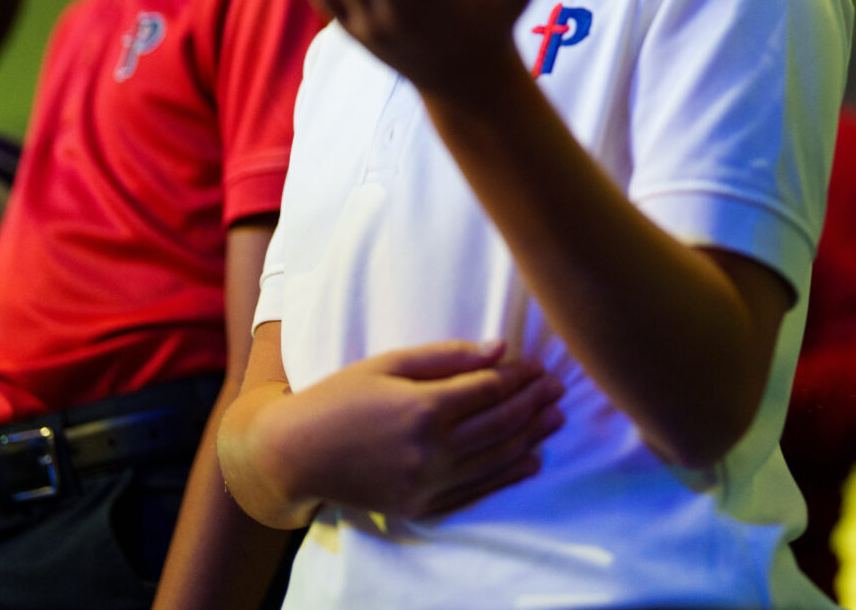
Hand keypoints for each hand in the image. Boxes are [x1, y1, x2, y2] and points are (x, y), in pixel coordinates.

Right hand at [252, 340, 563, 521]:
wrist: (296, 454)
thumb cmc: (339, 397)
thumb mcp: (389, 363)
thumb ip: (448, 356)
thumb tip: (500, 350)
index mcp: (423, 408)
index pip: (488, 390)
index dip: (519, 376)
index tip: (539, 365)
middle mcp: (430, 449)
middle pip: (499, 424)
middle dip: (533, 403)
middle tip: (559, 388)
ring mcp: (427, 482)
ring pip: (494, 458)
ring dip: (530, 437)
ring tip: (555, 418)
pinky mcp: (421, 505)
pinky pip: (476, 490)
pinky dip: (508, 475)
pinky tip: (530, 460)